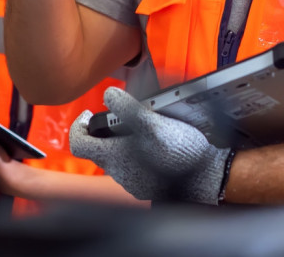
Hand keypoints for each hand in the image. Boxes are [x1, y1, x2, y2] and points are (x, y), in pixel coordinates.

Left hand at [69, 88, 229, 203]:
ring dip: (120, 142)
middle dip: (102, 131)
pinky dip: (136, 155)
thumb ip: (128, 109)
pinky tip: (152, 146)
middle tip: (114, 117)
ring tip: (137, 128)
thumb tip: (109, 95)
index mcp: (114, 156)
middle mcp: (119, 173)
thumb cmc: (181, 153)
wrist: (205, 178)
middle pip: (97, 149)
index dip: (78, 126)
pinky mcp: (146, 186)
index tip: (88, 114)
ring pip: (115, 158)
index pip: (78, 143)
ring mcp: (132, 182)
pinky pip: (132, 168)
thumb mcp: (154, 123)